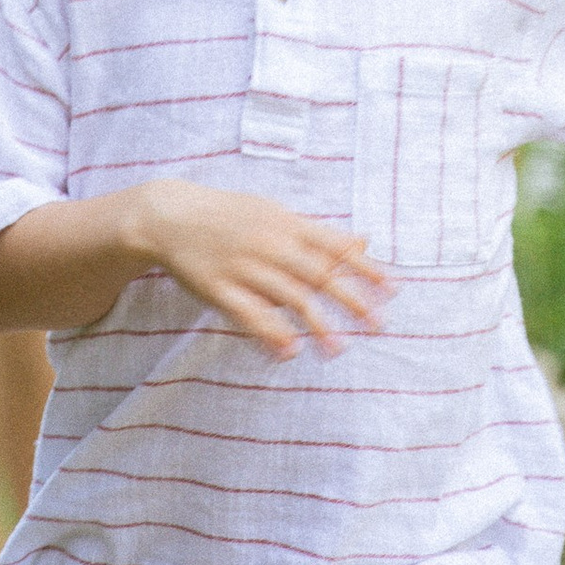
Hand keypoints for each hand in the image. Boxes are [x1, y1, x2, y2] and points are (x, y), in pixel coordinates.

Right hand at [138, 180, 393, 358]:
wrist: (170, 216)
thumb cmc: (230, 216)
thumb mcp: (276, 214)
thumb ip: (319, 233)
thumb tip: (365, 242)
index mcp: (286, 224)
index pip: (334, 247)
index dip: (365, 268)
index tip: (393, 289)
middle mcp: (269, 244)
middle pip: (318, 274)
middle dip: (351, 299)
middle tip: (378, 324)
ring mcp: (244, 267)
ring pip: (287, 298)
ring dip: (316, 325)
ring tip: (338, 349)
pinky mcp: (219, 289)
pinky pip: (248, 314)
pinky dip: (269, 332)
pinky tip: (289, 351)